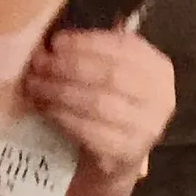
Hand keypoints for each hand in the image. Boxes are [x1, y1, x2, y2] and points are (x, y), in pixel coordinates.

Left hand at [24, 29, 174, 181]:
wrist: (115, 154)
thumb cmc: (108, 100)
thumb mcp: (109, 70)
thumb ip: (91, 51)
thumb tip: (55, 41)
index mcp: (157, 68)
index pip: (124, 47)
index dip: (86, 42)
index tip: (55, 42)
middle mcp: (161, 97)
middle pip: (110, 75)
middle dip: (68, 66)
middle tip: (39, 64)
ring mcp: (148, 128)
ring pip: (98, 103)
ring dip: (59, 91)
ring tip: (35, 85)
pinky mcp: (128, 153)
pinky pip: (91, 132)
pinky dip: (63, 117)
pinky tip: (45, 108)